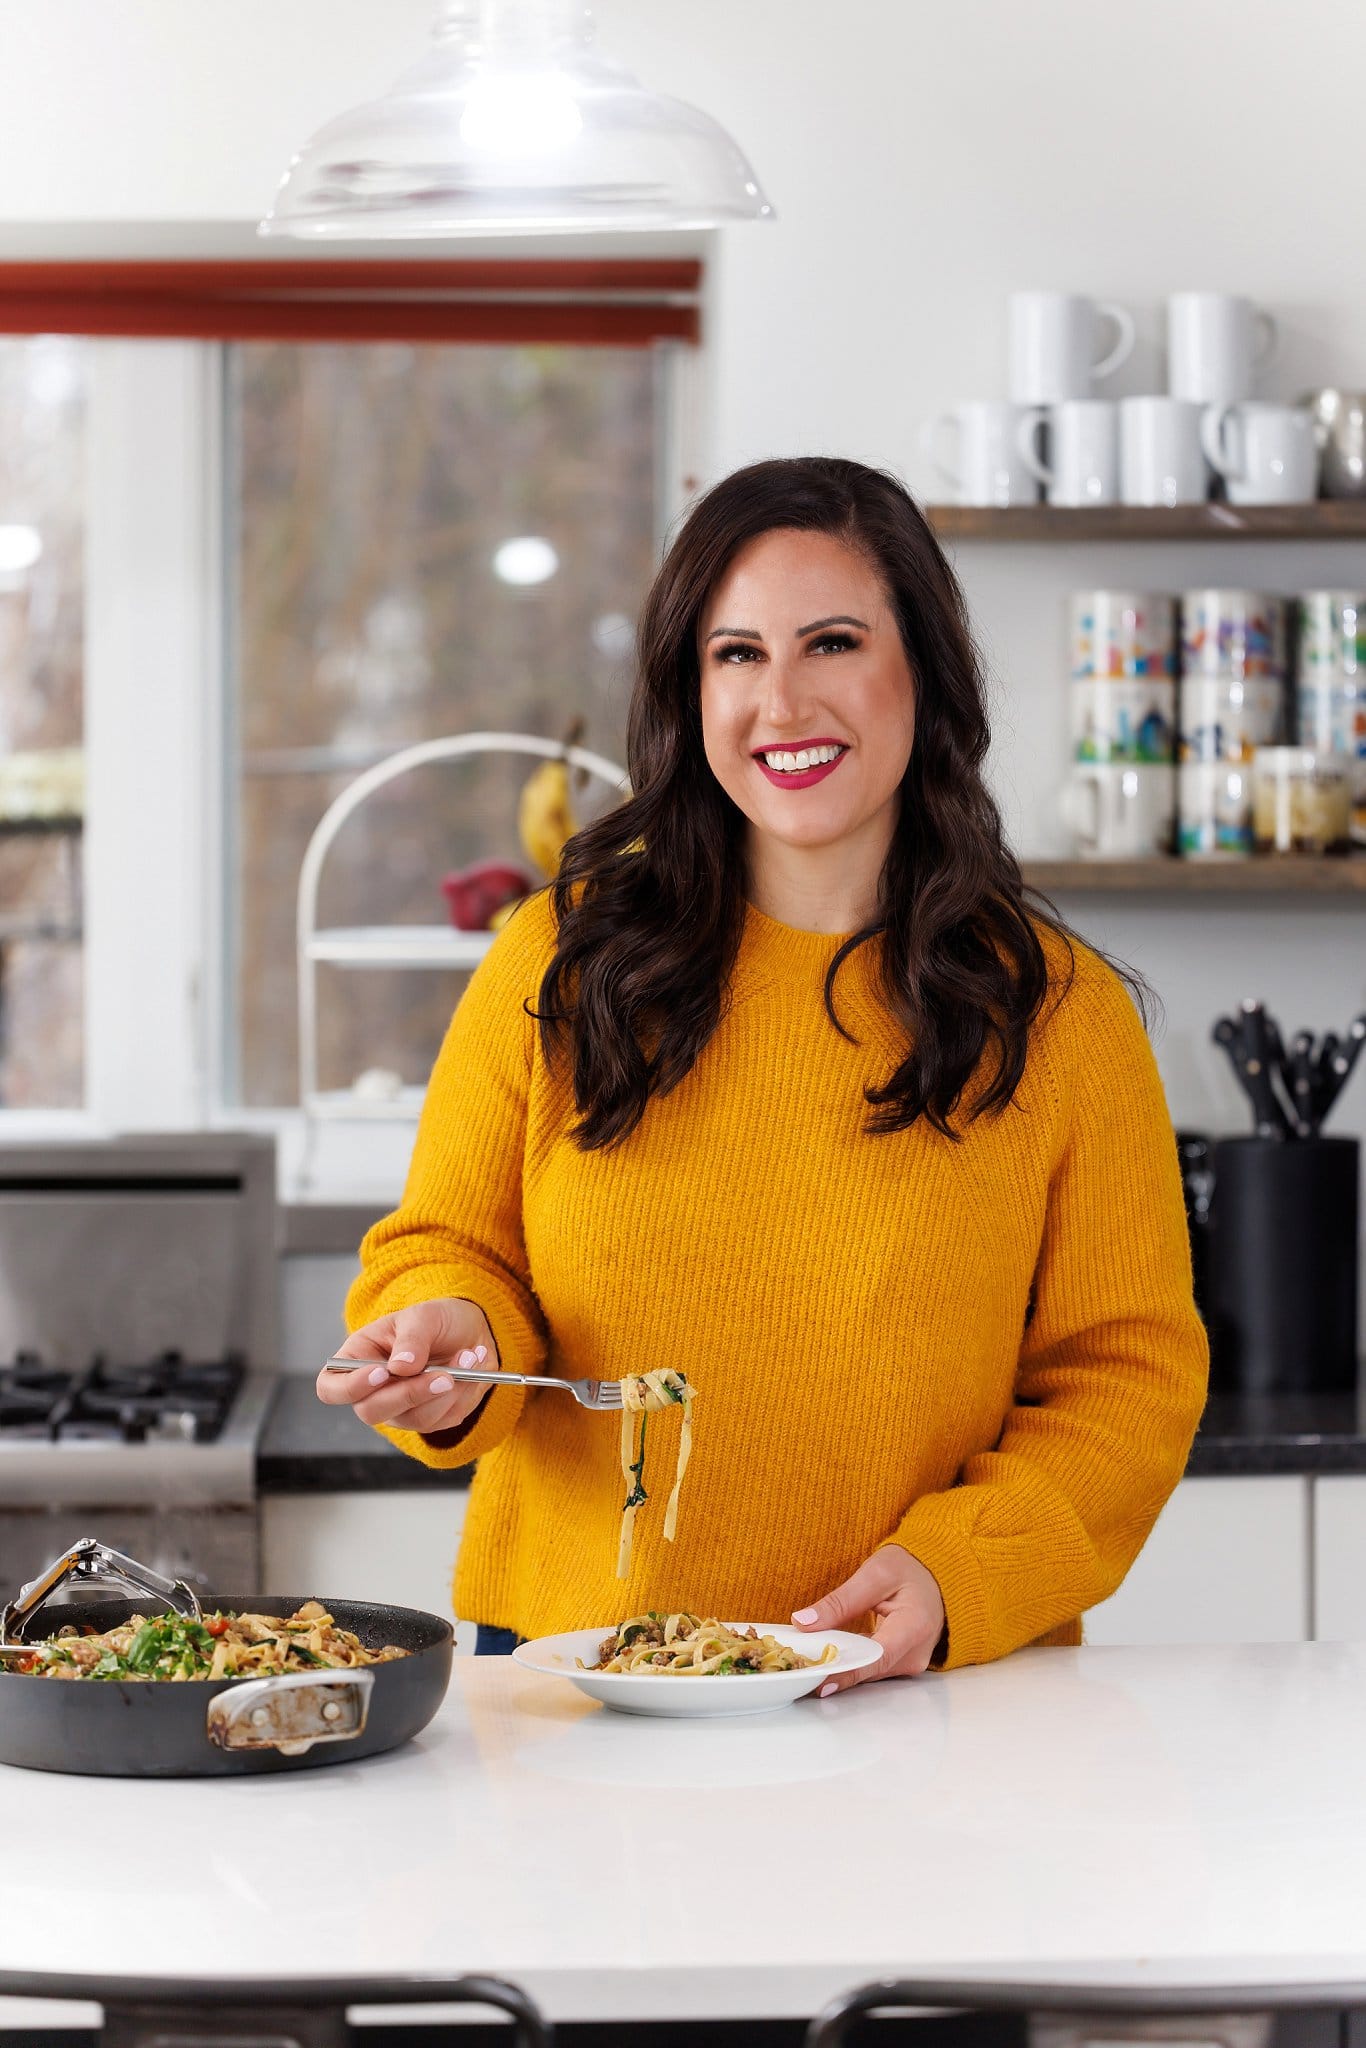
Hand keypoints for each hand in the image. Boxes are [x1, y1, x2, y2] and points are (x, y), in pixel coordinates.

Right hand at [315, 1296, 499, 1436]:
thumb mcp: (423, 1316)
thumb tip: (401, 1368)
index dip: (350, 1388)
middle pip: (371, 1412)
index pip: (331, 1388)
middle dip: (411, 1394)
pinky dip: (464, 1392)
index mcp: (357, 1359)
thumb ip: (411, 1339)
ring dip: (448, 1390)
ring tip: (469, 1356)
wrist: (470, 1332)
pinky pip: (444, 1419)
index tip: (381, 1373)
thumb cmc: (435, 1320)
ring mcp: (400, 1410)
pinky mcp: (430, 1419)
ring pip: (415, 1419)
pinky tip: (473, 1366)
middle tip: (444, 1375)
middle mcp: (373, 1391)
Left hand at [792, 1544, 946, 1694]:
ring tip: (805, 1663)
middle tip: (797, 1669)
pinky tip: (826, 1657)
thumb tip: (803, 1622)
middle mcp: (916, 1652)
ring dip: (839, 1667)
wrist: (935, 1574)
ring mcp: (910, 1662)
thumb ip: (840, 1600)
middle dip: (834, 1669)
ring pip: (868, 1672)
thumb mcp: (874, 1573)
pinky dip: (849, 1661)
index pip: (877, 1656)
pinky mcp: (901, 1663)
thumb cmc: (910, 1568)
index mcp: (915, 1626)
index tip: (817, 1678)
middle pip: (869, 1669)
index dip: (846, 1670)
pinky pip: (871, 1667)